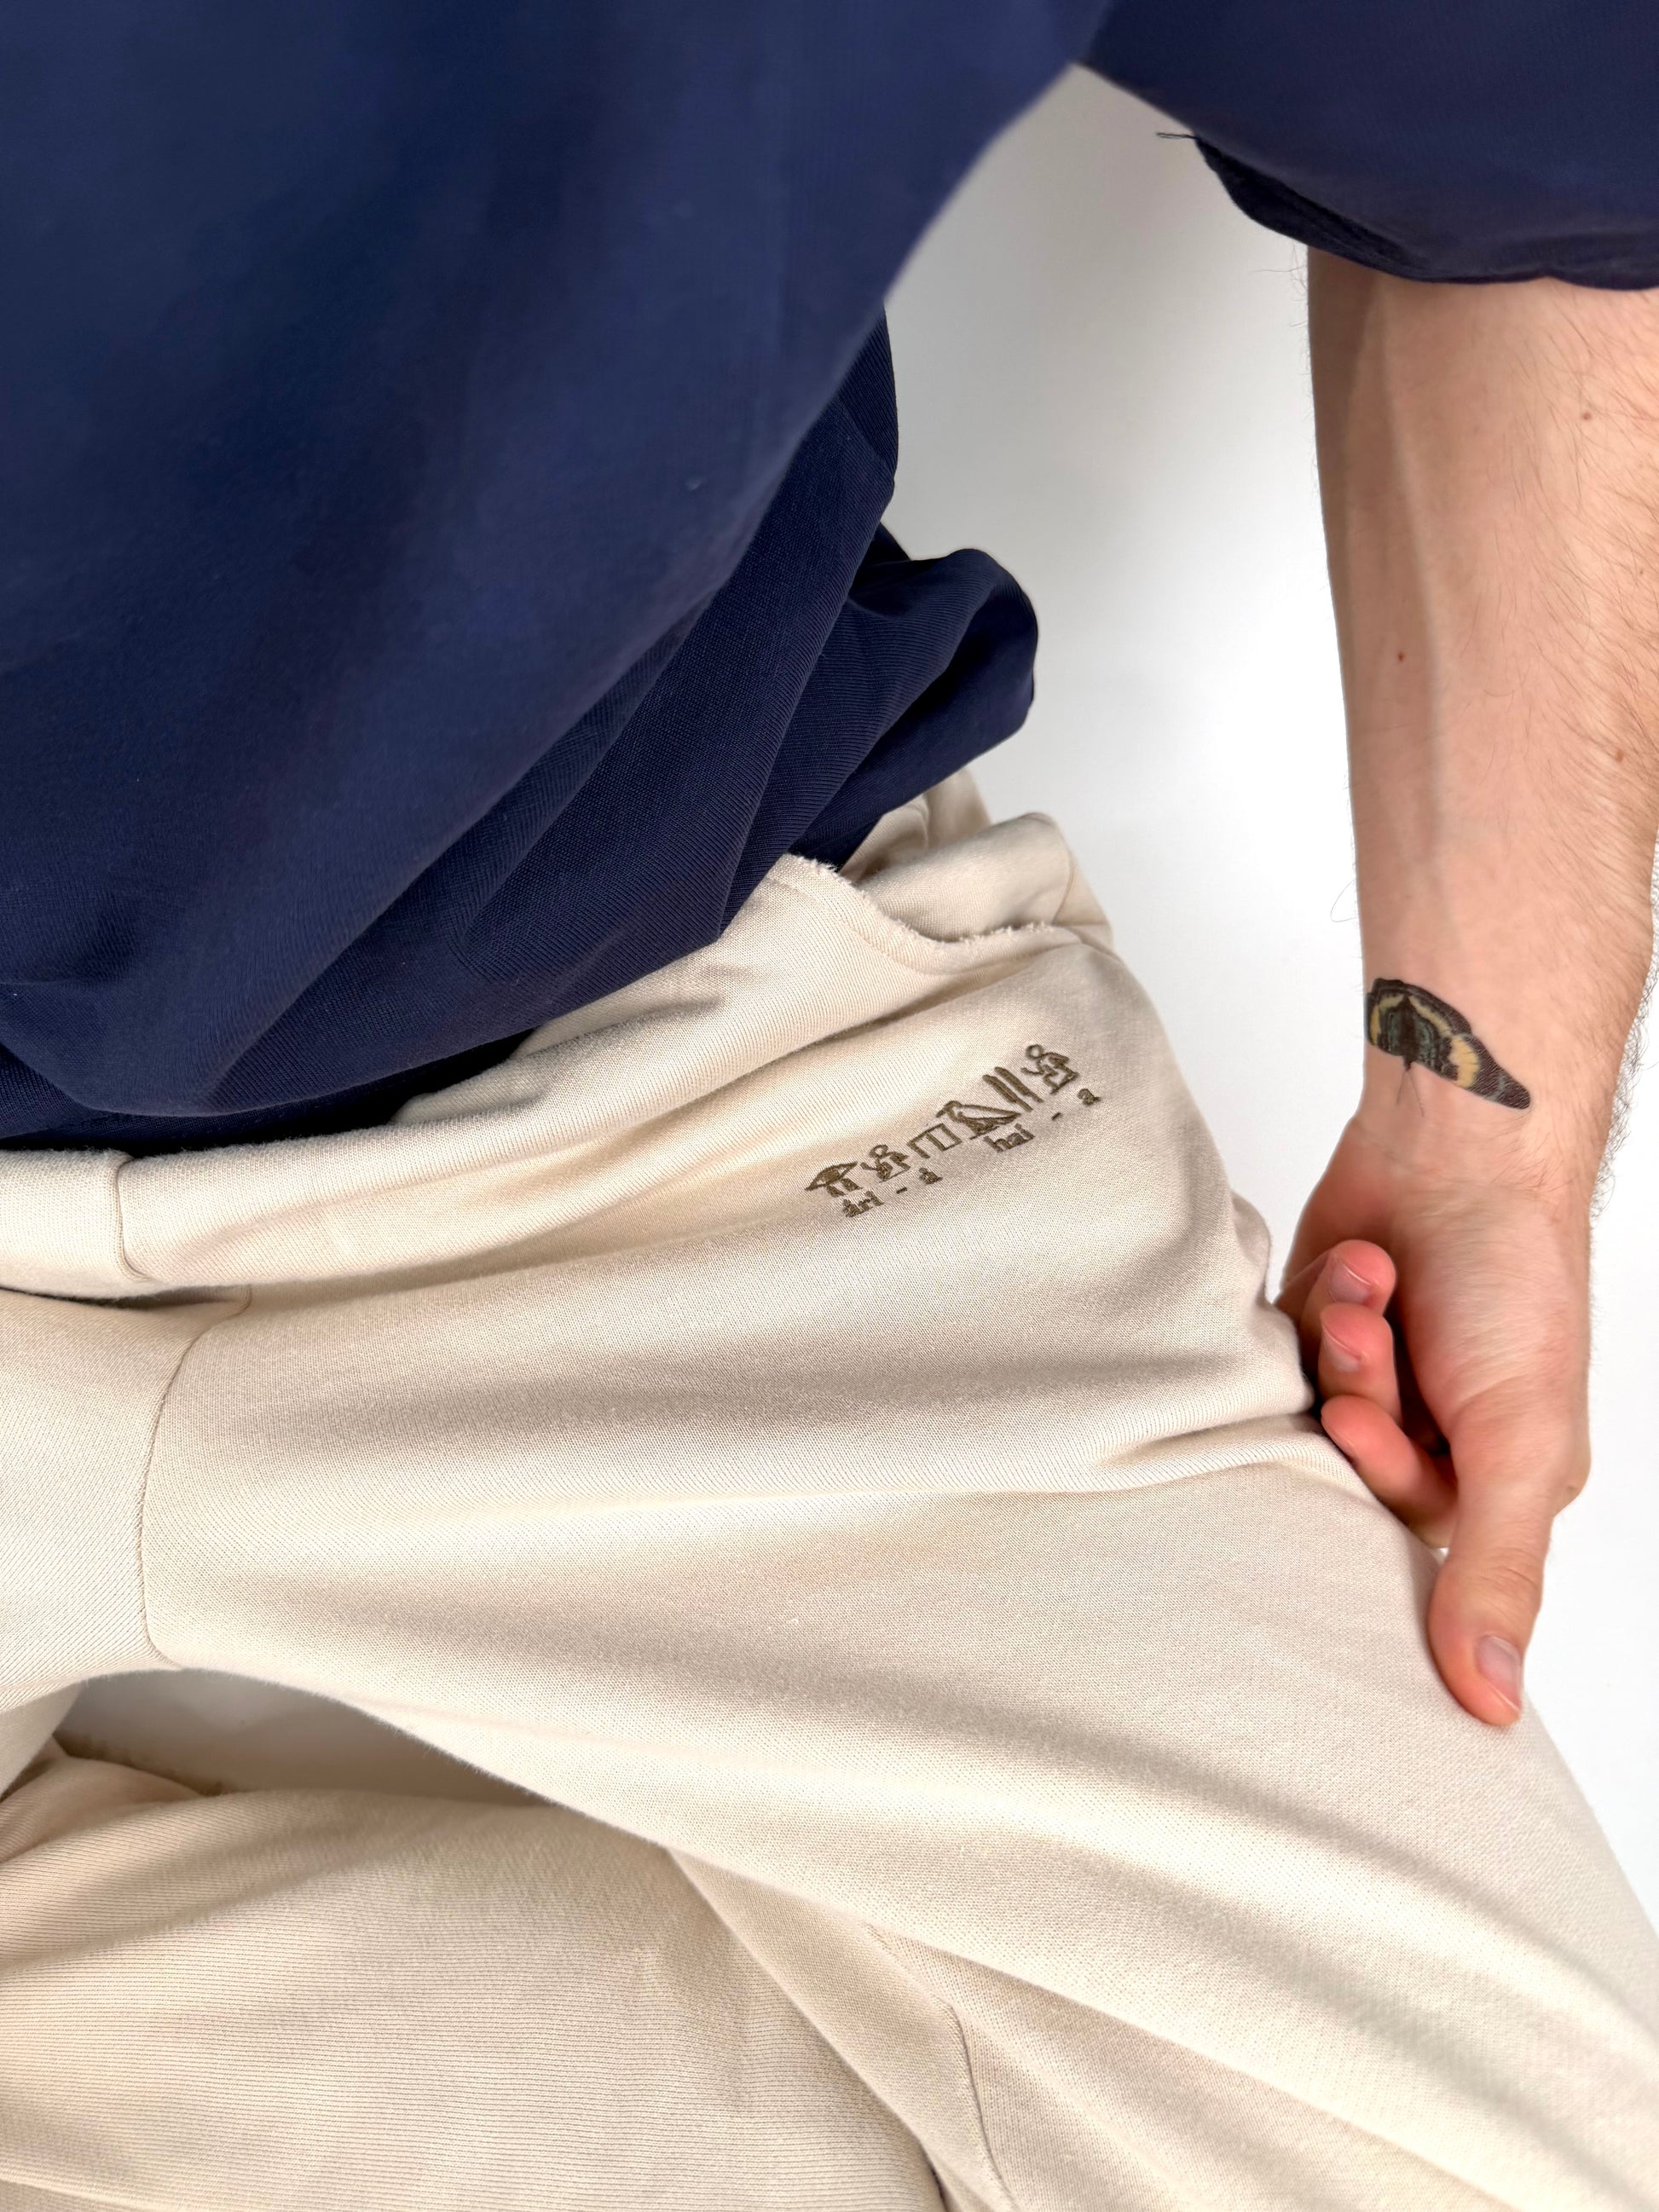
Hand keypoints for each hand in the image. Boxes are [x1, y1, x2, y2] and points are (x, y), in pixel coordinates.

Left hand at [1276, 1115, 1591, 1726]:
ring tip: (1375, 1280)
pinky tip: (1355, 1265)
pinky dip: (1314, 1306)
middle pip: (1342, 1469)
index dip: (1367, 1471)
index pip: (1399, 1535)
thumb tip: (1491, 1707)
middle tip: (1366, 1333)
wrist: (1460, 1150)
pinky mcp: (1318, 1330)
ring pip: (1308, 1408)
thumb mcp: (1519, 1440)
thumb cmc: (1513, 1282)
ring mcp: (1371, 1379)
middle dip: (1351, 1391)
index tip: (1360, 1414)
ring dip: (1337, 1338)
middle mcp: (1430, 1437)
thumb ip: (1496, 1570)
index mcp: (1494, 1480)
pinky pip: (1281, 1357)